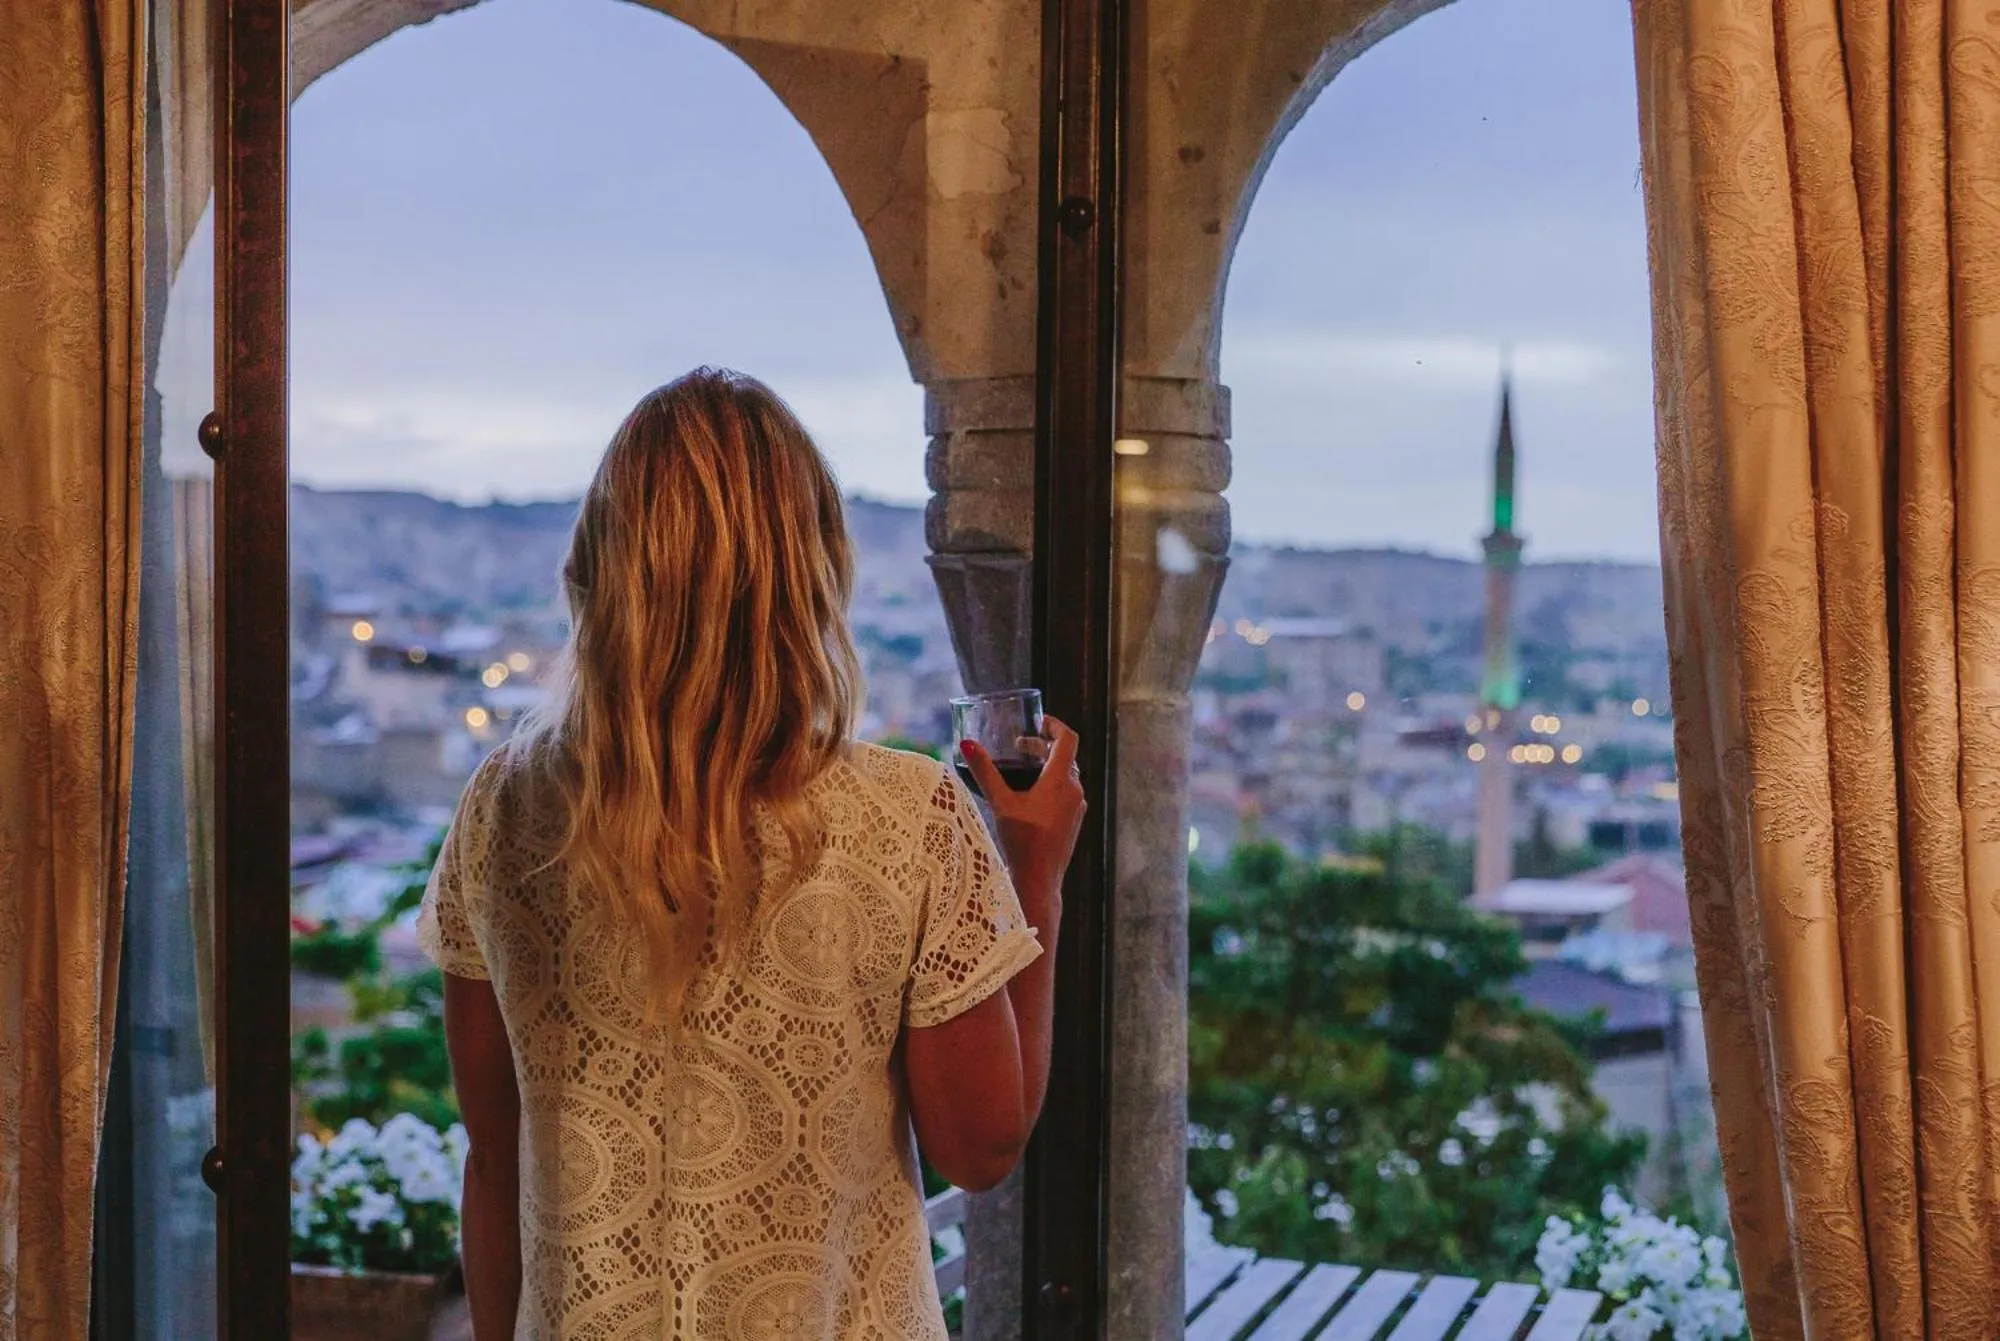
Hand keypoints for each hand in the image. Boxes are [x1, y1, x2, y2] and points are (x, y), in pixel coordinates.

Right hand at [959, 715, 1086, 903]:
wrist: (1039, 881)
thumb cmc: (1021, 842)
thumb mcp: (1000, 803)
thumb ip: (984, 771)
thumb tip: (967, 743)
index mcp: (1061, 781)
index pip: (1068, 739)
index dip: (1054, 725)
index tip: (1038, 721)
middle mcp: (1075, 791)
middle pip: (1065, 757)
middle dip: (1042, 747)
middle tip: (1019, 746)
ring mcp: (1077, 807)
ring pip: (1066, 775)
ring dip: (1047, 766)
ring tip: (1022, 769)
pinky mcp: (1074, 821)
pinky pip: (1067, 792)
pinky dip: (1052, 784)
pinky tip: (1030, 796)